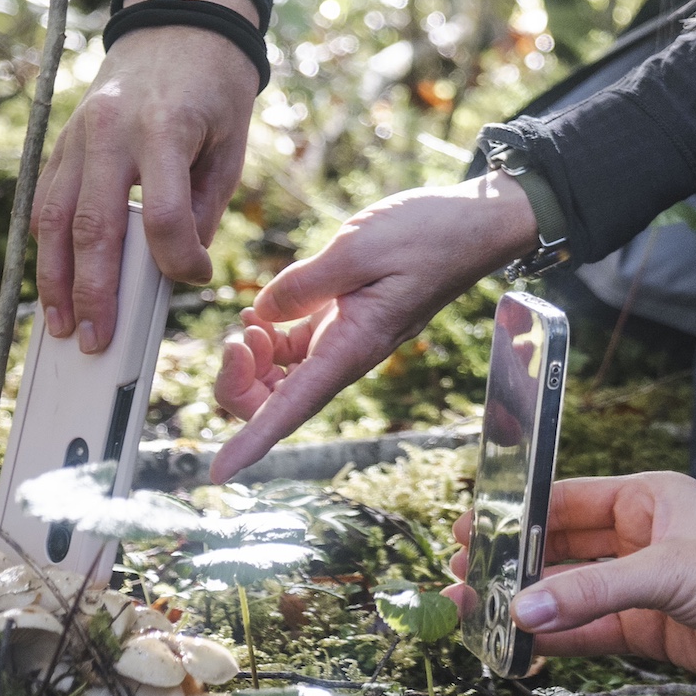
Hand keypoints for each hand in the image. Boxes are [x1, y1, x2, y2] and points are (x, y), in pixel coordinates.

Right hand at [34, 0, 262, 353]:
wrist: (181, 23)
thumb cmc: (216, 86)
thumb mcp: (232, 141)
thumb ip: (204, 202)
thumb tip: (179, 264)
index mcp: (166, 130)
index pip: (165, 214)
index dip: (179, 258)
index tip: (197, 277)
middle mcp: (111, 133)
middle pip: (94, 226)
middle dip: (93, 290)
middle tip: (96, 339)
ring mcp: (78, 136)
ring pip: (54, 219)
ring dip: (53, 278)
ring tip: (61, 325)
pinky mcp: (62, 141)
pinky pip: (46, 200)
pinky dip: (45, 244)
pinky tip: (50, 280)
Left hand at [206, 176, 538, 480]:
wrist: (476, 224)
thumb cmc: (430, 234)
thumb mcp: (359, 247)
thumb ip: (303, 284)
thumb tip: (262, 315)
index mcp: (353, 346)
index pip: (292, 408)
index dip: (251, 443)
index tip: (219, 470)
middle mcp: (346, 353)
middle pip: (275, 403)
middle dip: (239, 384)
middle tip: (238, 335)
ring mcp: (344, 339)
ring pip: (279, 379)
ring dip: (251, 360)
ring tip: (251, 315)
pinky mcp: (343, 320)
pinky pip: (292, 350)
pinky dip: (265, 338)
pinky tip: (263, 310)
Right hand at [446, 472, 695, 680]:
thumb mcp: (666, 572)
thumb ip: (594, 591)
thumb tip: (524, 609)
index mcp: (647, 499)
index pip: (567, 501)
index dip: (517, 517)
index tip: (471, 530)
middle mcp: (639, 538)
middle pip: (561, 549)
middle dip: (512, 565)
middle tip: (460, 579)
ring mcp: (641, 585)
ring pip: (570, 594)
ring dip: (528, 606)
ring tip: (475, 616)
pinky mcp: (647, 628)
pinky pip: (590, 631)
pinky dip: (557, 639)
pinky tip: (520, 646)